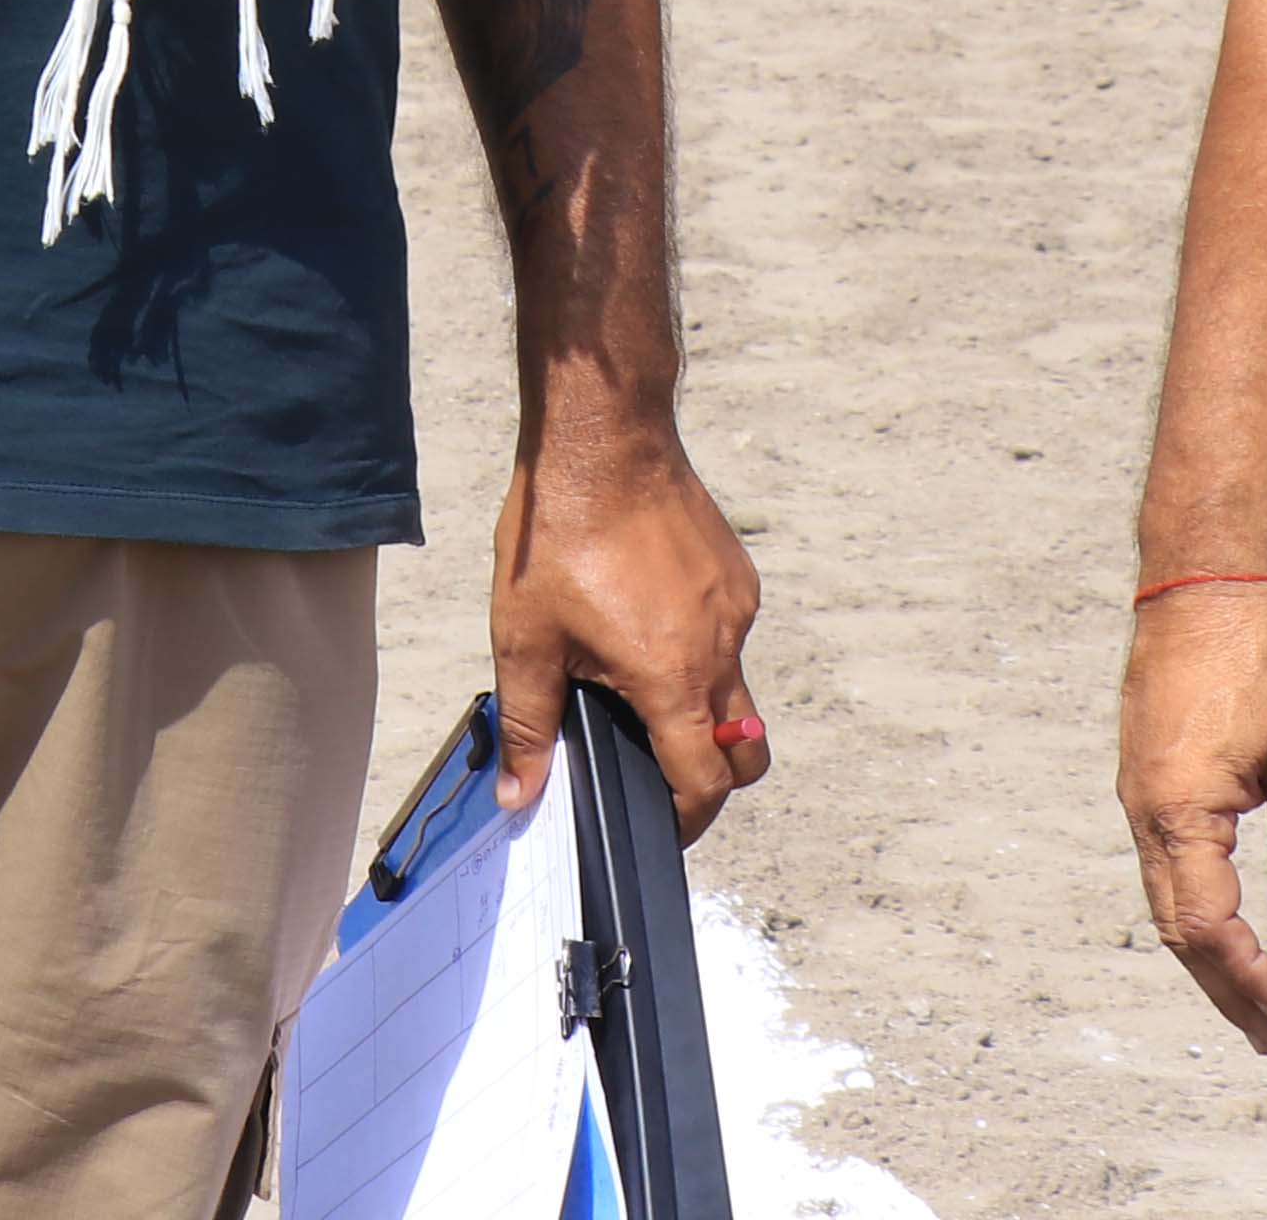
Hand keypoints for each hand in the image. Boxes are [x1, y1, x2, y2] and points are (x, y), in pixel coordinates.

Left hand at [489, 405, 766, 839]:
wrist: (604, 439)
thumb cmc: (560, 535)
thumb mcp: (525, 641)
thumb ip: (528, 726)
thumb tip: (520, 797)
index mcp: (671, 677)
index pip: (705, 781)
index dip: (684, 818)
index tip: (660, 826)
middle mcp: (720, 649)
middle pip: (746, 750)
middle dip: (715, 779)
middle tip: (664, 778)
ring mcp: (736, 609)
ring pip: (738, 690)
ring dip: (702, 708)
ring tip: (638, 685)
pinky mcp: (737, 576)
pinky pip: (730, 635)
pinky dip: (700, 650)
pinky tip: (647, 621)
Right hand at [1119, 583, 1266, 1051]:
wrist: (1199, 586)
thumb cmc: (1260, 661)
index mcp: (1183, 811)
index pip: (1209, 924)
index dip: (1245, 976)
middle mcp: (1147, 812)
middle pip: (1176, 927)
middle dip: (1220, 986)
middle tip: (1265, 1035)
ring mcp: (1137, 796)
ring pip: (1163, 900)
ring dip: (1204, 954)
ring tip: (1247, 997)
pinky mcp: (1142, 779)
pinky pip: (1160, 865)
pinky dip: (1190, 909)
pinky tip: (1223, 924)